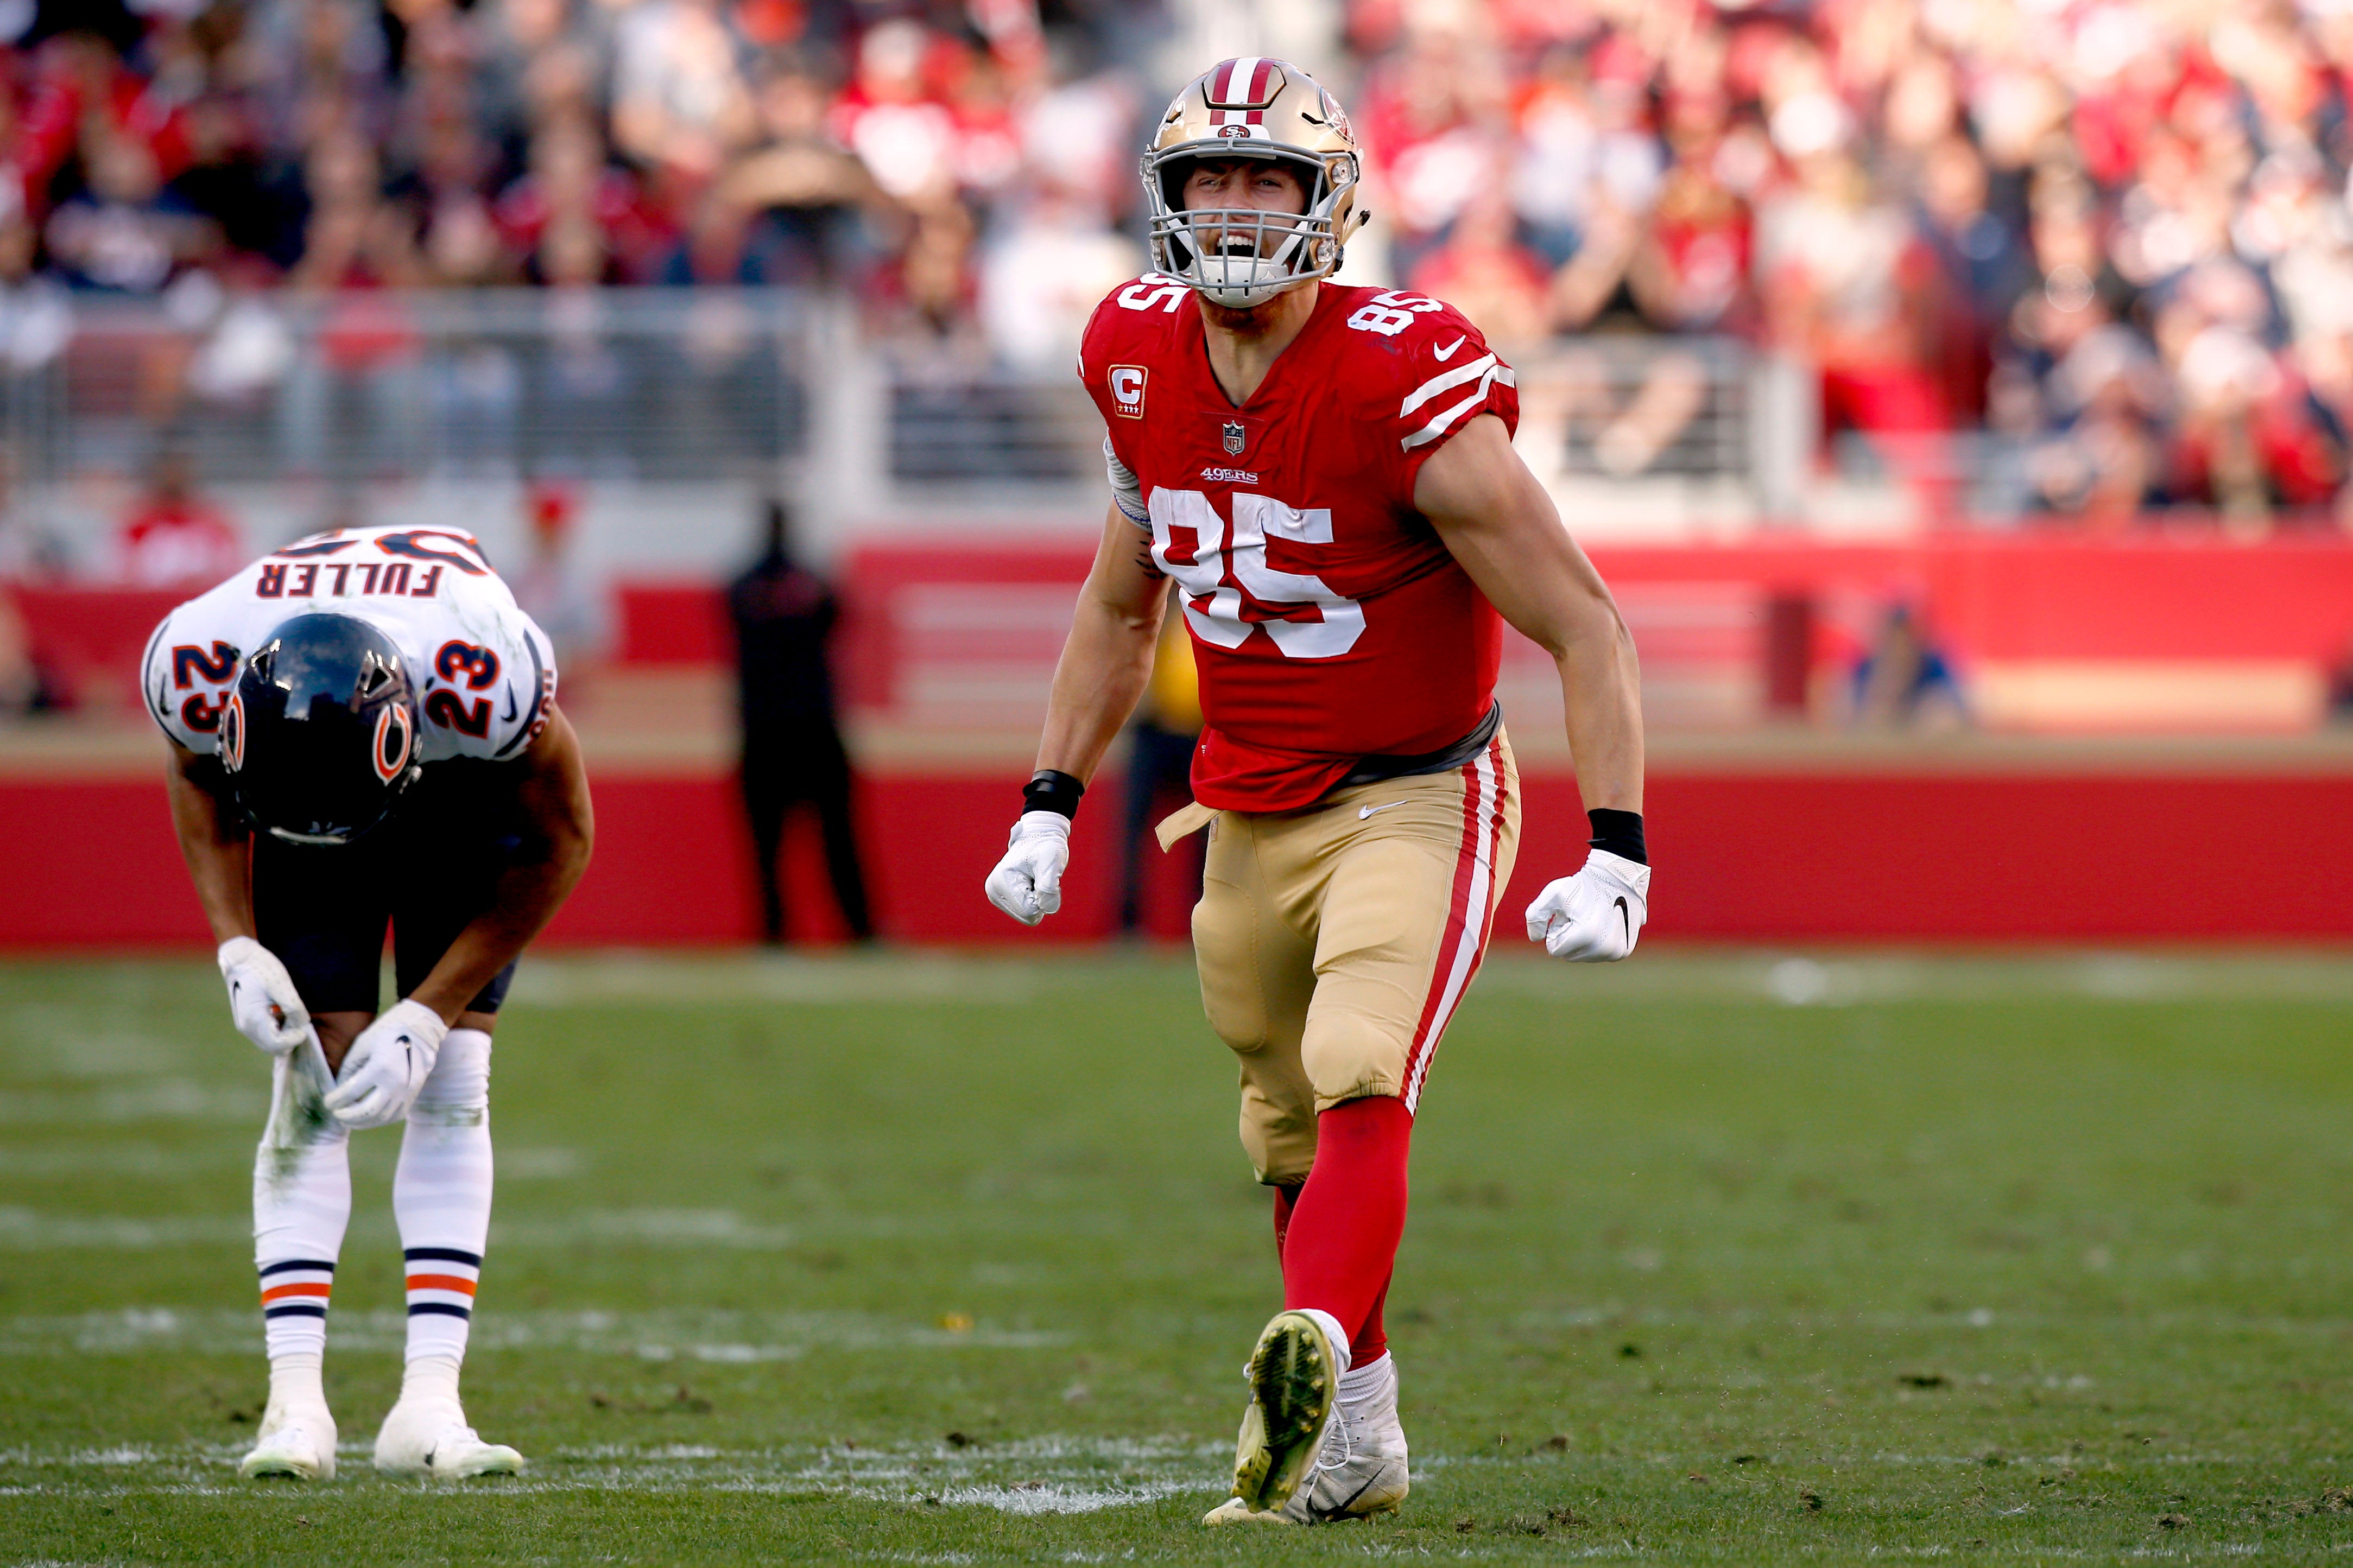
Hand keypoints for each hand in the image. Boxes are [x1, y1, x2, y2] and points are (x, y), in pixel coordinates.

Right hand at [218, 937, 310, 1054]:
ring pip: (270, 1042)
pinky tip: (284, 1014)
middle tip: (299, 1020)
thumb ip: (293, 1007)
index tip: (304, 1027)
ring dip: (285, 1034)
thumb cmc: (260, 968)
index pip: (277, 1045)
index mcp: (253, 1020)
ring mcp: (246, 1025)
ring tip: (292, 1015)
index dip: (294, 1039)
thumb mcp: (281, 985)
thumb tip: (302, 1024)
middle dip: (290, 1038)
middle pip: (273, 1048)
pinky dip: (278, 1030)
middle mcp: (247, 1027)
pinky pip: (266, 1034)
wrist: (239, 958)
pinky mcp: (249, 1020)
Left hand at [322, 1000, 448, 1128]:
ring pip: (381, 1118)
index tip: (328, 1102)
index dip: (335, 1101)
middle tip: (337, 1114)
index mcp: (380, 1068)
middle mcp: (395, 1083)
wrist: (420, 1030)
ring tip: (349, 1120)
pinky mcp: (413, 1095)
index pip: (351, 1093)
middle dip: (347, 1116)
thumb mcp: (362, 1046)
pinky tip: (368, 1118)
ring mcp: (407, 1091)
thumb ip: (349, 1070)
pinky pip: (395, 1116)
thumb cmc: (387, 1034)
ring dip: (362, 1123)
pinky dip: (379, 1121)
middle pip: (366, 1111)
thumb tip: (340, 1093)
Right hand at [984, 811, 1071, 924]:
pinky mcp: (1002, 898)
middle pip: (1027, 916)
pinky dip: (1033, 898)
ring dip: (1037, 898)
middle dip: (1040, 899)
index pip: (1029, 911)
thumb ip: (1048, 885)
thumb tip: (1047, 909)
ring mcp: (996, 896)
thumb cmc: (1045, 845)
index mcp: (1001, 882)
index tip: (1041, 876)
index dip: (1043, 897)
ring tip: (1034, 877)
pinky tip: (1030, 881)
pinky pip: (1026, 911)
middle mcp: (993, 891)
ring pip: (1027, 915)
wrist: (1038, 836)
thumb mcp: (1052, 858)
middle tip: (1039, 877)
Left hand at [1524, 849, 1649, 961]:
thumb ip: (1536, 916)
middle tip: (1579, 915)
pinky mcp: (1623, 951)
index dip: (1556, 930)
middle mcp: (1603, 948)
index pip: (1554, 949)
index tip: (1566, 915)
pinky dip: (1596, 943)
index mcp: (1585, 935)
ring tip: (1591, 917)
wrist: (1617, 876)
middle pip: (1569, 955)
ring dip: (1582, 941)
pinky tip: (1603, 923)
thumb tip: (1536, 938)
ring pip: (1584, 957)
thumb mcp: (1553, 893)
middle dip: (1569, 937)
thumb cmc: (1583, 884)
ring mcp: (1616, 951)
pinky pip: (1599, 955)